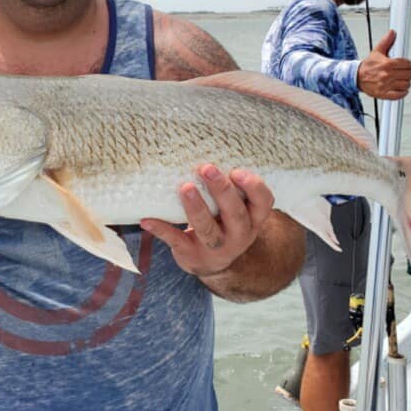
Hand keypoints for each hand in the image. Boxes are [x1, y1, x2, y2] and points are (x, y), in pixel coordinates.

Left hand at [139, 166, 273, 277]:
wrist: (211, 263)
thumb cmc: (222, 222)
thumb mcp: (234, 208)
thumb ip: (228, 187)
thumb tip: (203, 147)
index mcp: (253, 218)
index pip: (264, 202)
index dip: (253, 187)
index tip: (237, 171)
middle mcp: (239, 234)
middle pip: (235, 213)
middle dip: (222, 191)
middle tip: (207, 169)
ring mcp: (216, 248)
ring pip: (208, 229)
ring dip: (197, 208)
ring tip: (185, 188)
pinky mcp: (192, 255)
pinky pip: (177, 241)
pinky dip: (161, 229)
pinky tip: (147, 220)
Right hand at [357, 29, 410, 99]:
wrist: (356, 77)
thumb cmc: (368, 66)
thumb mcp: (377, 51)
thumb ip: (386, 41)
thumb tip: (392, 32)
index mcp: (387, 64)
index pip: (407, 64)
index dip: (408, 64)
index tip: (405, 65)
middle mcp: (387, 75)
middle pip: (408, 75)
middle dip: (407, 73)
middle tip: (402, 73)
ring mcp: (386, 85)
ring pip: (406, 84)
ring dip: (405, 83)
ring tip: (400, 80)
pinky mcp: (384, 94)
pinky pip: (399, 95)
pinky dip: (402, 92)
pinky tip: (400, 88)